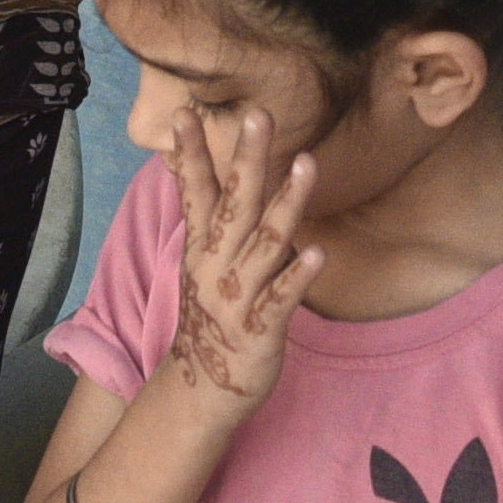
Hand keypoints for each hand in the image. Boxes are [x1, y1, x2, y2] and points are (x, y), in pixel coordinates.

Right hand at [154, 115, 318, 433]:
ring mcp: (236, 297)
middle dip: (246, 159)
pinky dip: (296, 275)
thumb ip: (226, 226)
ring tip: (307, 163)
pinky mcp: (259, 329)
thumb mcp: (208, 267)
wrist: (203, 391)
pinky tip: (317, 253)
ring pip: (265, 242)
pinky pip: (280, 298)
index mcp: (202, 249)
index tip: (184, 111)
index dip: (190, 154)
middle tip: (258, 115)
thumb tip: (243, 181)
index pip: (194, 193)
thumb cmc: (215, 319)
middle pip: (234, 204)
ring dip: (287, 203)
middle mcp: (215, 266)